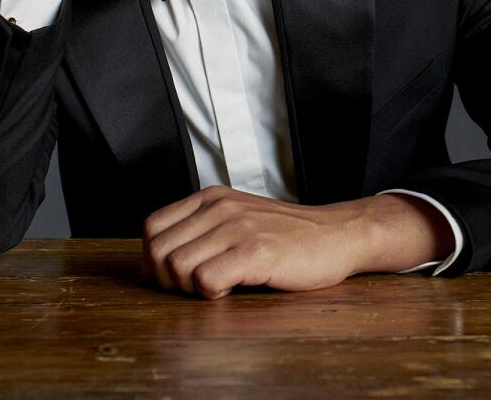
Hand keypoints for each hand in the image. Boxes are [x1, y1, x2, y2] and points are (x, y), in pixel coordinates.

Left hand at [141, 186, 453, 298]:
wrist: (337, 235)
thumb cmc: (288, 235)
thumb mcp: (238, 218)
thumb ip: (201, 230)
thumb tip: (156, 261)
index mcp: (212, 198)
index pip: (152, 227)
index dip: (154, 258)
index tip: (176, 275)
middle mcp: (220, 207)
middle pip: (159, 250)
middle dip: (169, 278)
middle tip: (197, 285)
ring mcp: (239, 227)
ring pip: (177, 266)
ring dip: (191, 288)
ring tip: (218, 285)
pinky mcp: (257, 251)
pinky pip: (206, 280)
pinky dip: (212, 293)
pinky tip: (234, 287)